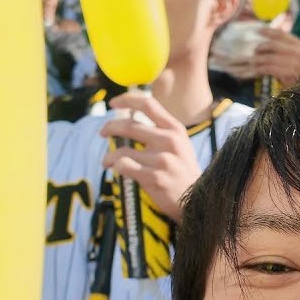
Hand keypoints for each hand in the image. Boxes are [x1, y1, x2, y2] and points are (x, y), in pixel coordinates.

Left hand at [100, 92, 200, 222]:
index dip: (126, 100)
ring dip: (108, 156)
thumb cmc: (182, 171)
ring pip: (122, 150)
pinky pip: (124, 166)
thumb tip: (129, 118)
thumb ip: (159, 130)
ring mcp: (162, 160)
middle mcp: (169, 141)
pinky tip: (116, 169)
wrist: (197, 199)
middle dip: (109, 127)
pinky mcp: (154, 178)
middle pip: (129, 125)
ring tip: (106, 161)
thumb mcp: (179, 144)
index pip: (147, 104)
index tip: (113, 103)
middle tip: (102, 132)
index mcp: (175, 129)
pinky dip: (116, 167)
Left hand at [253, 27, 299, 87]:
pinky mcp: (290, 76)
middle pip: (275, 46)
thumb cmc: (293, 68)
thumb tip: (267, 28)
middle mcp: (298, 53)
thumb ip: (280, 42)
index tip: (257, 31)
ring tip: (251, 61)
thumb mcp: (289, 53)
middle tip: (254, 51)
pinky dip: (262, 69)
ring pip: (272, 58)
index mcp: (297, 44)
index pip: (281, 34)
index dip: (268, 31)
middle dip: (262, 47)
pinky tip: (256, 70)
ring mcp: (295, 65)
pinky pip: (272, 69)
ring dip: (259, 59)